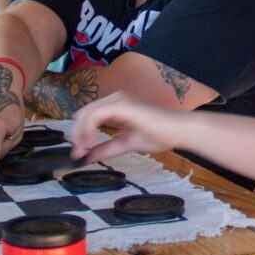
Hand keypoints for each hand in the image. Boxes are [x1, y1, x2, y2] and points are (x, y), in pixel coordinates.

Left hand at [70, 92, 189, 162]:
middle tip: (77, 153)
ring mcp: (118, 100)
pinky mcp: (121, 104)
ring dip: (80, 133)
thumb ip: (108, 148)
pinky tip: (91, 143)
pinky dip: (88, 129)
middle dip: (76, 134)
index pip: (89, 116)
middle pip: (83, 113)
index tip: (79, 154)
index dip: (80, 134)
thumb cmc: (159, 135)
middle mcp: (115, 99)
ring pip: (86, 112)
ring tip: (83, 150)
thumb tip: (89, 156)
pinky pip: (95, 114)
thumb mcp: (127, 143)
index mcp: (117, 106)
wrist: (178, 130)